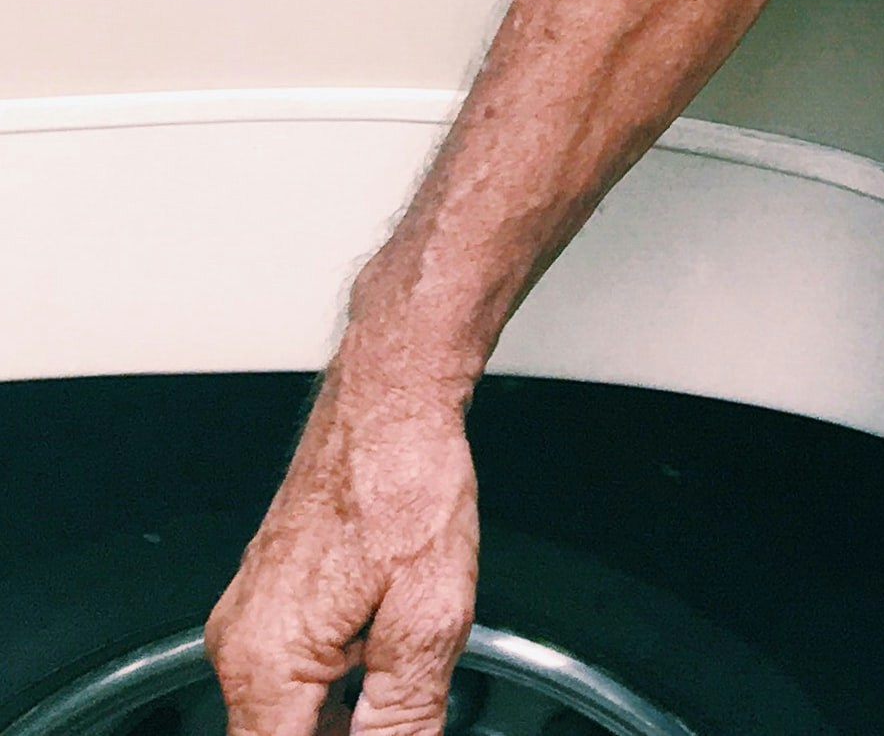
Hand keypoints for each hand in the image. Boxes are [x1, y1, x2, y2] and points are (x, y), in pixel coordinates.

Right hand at [206, 342, 480, 735]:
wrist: (391, 397)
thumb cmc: (405, 479)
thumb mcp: (429, 618)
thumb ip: (404, 717)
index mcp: (265, 661)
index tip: (374, 730)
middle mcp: (239, 644)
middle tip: (395, 712)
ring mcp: (248, 617)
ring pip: (282, 715)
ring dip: (336, 720)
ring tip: (394, 681)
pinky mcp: (266, 599)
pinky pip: (286, 674)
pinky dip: (331, 688)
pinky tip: (380, 661)